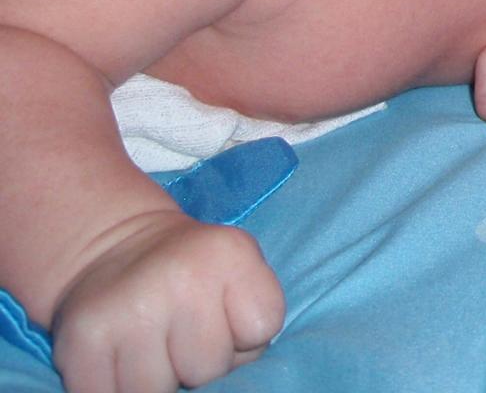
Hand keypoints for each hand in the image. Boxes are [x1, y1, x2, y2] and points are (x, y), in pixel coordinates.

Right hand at [51, 209, 282, 392]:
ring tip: (151, 345)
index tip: (226, 314)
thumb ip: (254, 317)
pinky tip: (119, 359)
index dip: (245, 334)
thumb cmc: (191, 273)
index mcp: (228, 252)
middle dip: (200, 362)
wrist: (111, 249)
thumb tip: (227, 379)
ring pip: (159, 392)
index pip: (262, 327)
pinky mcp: (81, 341)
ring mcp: (127, 309)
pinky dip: (116, 389)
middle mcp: (179, 276)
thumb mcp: (240, 270)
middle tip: (181, 333)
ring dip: (158, 380)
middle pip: (210, 368)